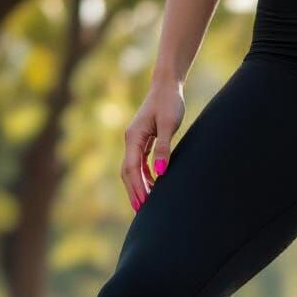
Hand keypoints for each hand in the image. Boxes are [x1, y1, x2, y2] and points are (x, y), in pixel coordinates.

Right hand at [121, 77, 185, 211]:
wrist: (167, 86)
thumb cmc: (169, 102)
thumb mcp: (169, 125)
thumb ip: (164, 148)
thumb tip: (160, 173)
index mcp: (133, 137)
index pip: (132, 168)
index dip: (137, 187)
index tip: (143, 203)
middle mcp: (131, 140)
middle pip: (128, 172)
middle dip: (134, 191)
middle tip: (141, 211)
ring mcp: (136, 140)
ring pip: (133, 169)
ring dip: (138, 186)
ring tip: (146, 203)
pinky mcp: (143, 140)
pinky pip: (140, 163)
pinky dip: (144, 176)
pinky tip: (153, 185)